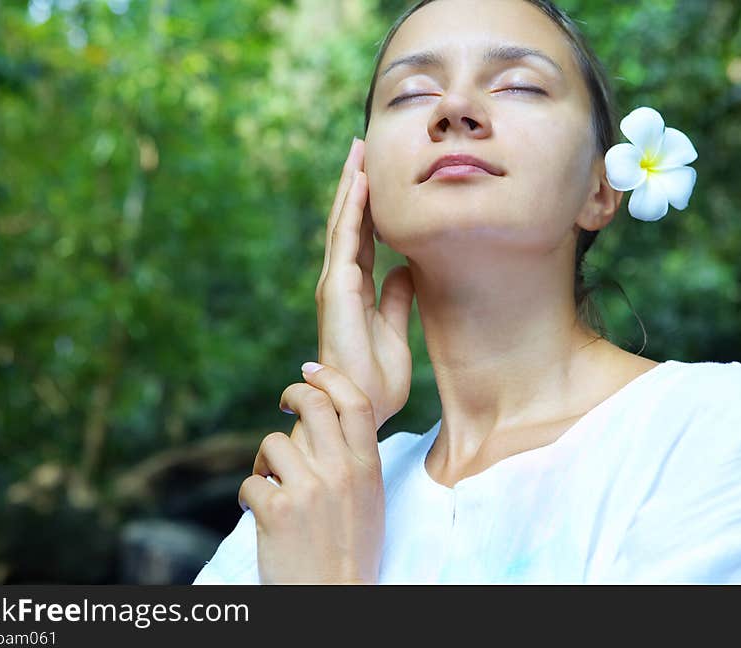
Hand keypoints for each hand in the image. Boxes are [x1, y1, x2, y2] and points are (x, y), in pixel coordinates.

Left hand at [239, 363, 384, 583]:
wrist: (335, 598)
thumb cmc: (351, 552)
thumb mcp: (369, 500)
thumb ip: (354, 462)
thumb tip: (330, 428)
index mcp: (367, 468)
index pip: (354, 401)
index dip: (330, 376)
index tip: (311, 369)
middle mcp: (340, 471)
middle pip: (312, 403)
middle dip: (292, 393)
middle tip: (284, 401)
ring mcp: (308, 489)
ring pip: (273, 442)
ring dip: (265, 460)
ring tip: (269, 483)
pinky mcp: (275, 510)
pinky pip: (250, 482)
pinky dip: (248, 495)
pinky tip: (257, 511)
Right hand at [313, 138, 415, 430]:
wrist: (360, 408)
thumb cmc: (376, 379)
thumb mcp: (396, 330)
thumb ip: (397, 299)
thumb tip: (405, 269)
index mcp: (356, 289)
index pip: (362, 236)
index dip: (369, 203)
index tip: (377, 172)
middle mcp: (342, 281)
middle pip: (349, 222)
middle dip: (355, 183)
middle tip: (361, 146)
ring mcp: (336, 284)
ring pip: (343, 223)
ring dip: (350, 186)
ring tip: (357, 152)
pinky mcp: (337, 291)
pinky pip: (345, 241)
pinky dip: (352, 210)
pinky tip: (360, 183)